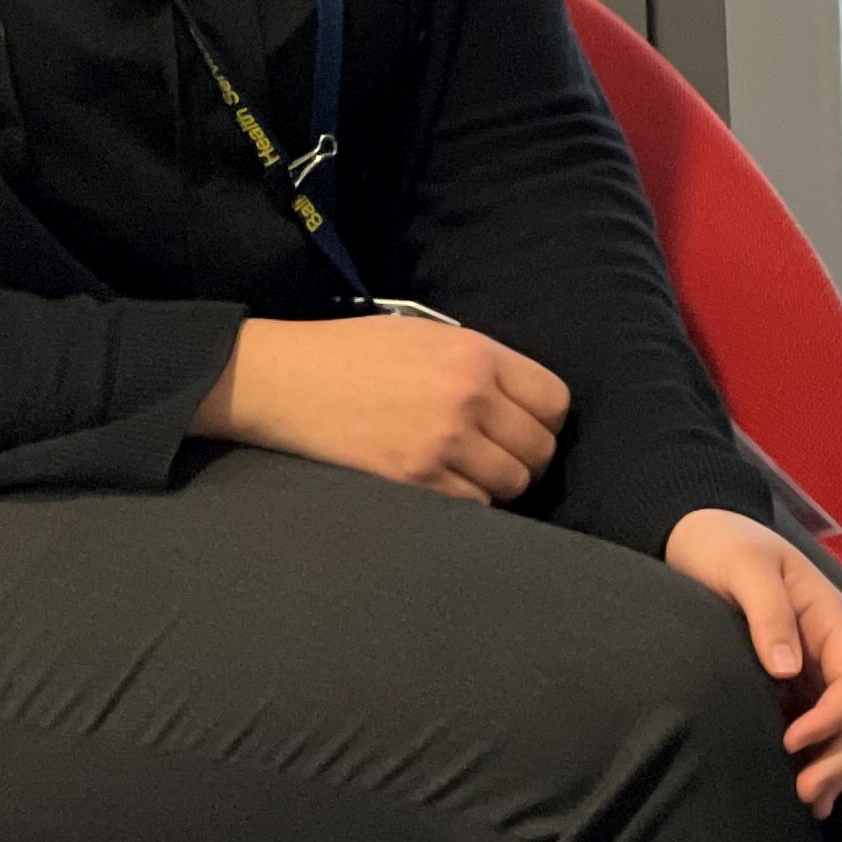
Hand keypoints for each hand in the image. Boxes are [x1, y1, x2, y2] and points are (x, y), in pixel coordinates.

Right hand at [193, 314, 571, 503]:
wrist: (286, 379)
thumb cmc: (354, 352)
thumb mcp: (429, 335)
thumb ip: (481, 364)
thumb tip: (520, 400)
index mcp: (477, 355)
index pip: (555, 401)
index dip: (546, 419)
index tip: (529, 426)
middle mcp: (469, 398)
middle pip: (540, 447)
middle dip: (527, 455)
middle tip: (501, 455)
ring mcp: (443, 442)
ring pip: (512, 483)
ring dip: (500, 483)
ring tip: (473, 473)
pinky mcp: (414, 480)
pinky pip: (473, 506)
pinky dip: (469, 502)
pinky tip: (447, 487)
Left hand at [665, 506, 841, 816]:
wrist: (698, 537)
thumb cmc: (724, 546)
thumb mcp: (746, 568)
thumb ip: (769, 613)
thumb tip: (787, 669)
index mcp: (828, 617)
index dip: (833, 715)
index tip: (791, 741)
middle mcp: (829, 648)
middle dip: (841, 755)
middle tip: (803, 792)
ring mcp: (813, 670)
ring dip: (835, 766)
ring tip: (806, 804)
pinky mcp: (791, 688)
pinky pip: (820, 730)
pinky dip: (820, 762)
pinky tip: (805, 796)